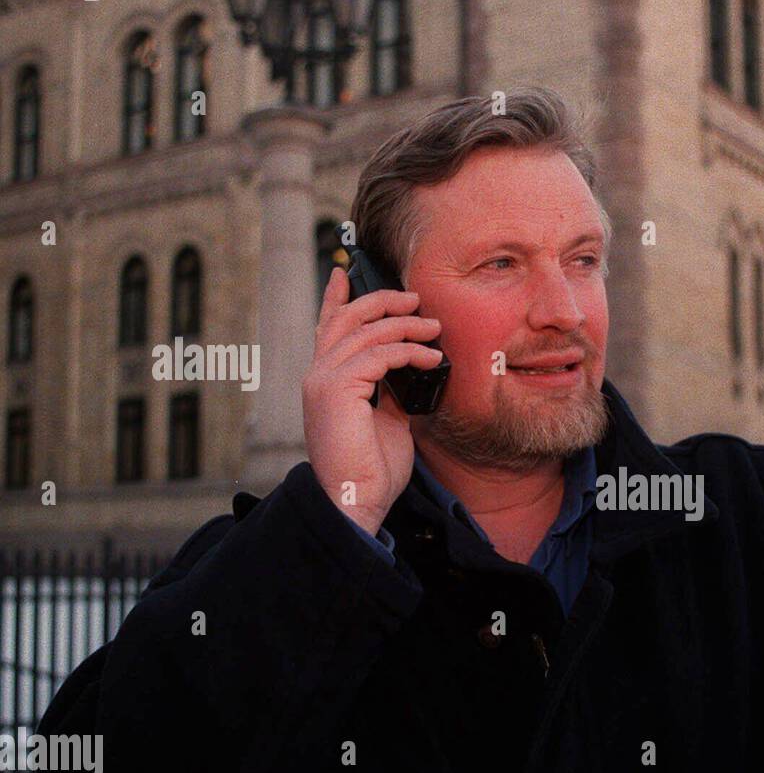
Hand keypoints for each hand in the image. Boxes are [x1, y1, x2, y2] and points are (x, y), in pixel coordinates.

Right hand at [303, 266, 444, 533]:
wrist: (357, 499)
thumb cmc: (372, 468)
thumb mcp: (387, 420)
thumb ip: (391, 390)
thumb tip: (413, 371)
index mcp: (327, 381)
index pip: (328, 329)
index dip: (335, 298)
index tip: (344, 272)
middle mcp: (318, 375)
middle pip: (346, 319)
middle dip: (381, 301)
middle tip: (415, 298)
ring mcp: (323, 380)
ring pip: (366, 332)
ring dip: (406, 326)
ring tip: (436, 329)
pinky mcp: (335, 389)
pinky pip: (378, 355)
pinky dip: (409, 351)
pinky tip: (432, 358)